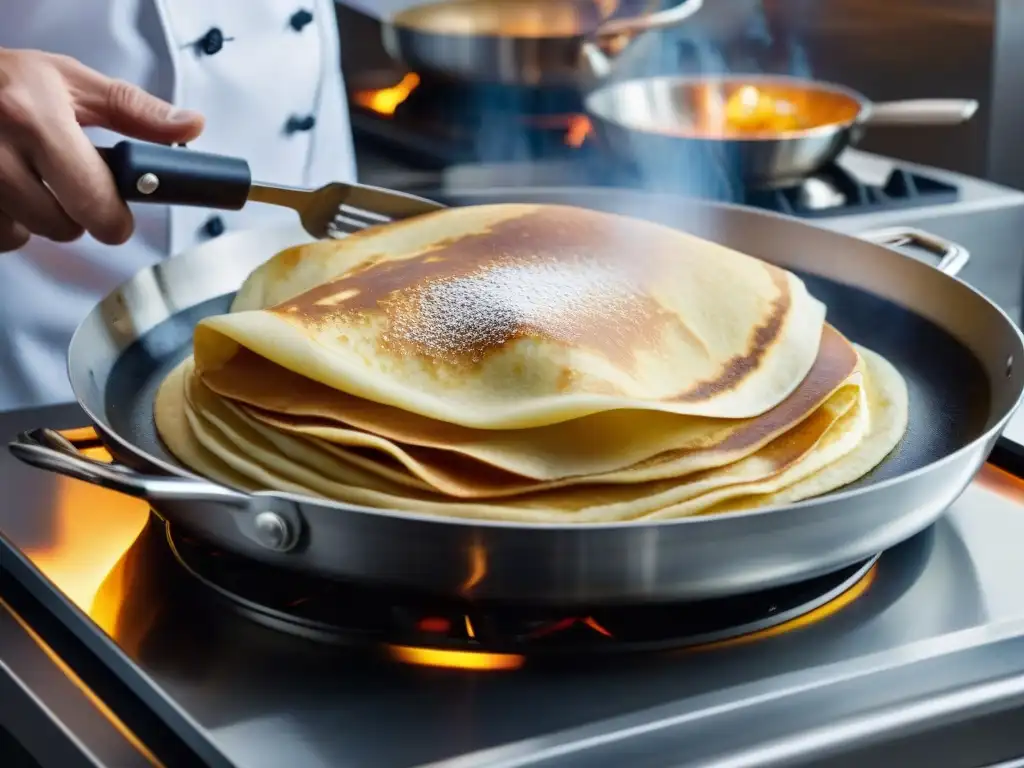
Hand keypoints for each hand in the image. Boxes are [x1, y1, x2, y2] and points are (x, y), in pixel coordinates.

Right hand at [0, 48, 204, 252]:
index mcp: (37, 121)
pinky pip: (0, 237)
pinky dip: (9, 221)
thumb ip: (134, 109)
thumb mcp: (71, 81)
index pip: (95, 201)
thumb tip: (189, 127)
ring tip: (30, 178)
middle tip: (70, 184)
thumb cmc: (8, 81)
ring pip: (29, 236)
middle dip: (79, 214)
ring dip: (38, 217)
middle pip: (65, 228)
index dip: (115, 216)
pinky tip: (7, 191)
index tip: (118, 211)